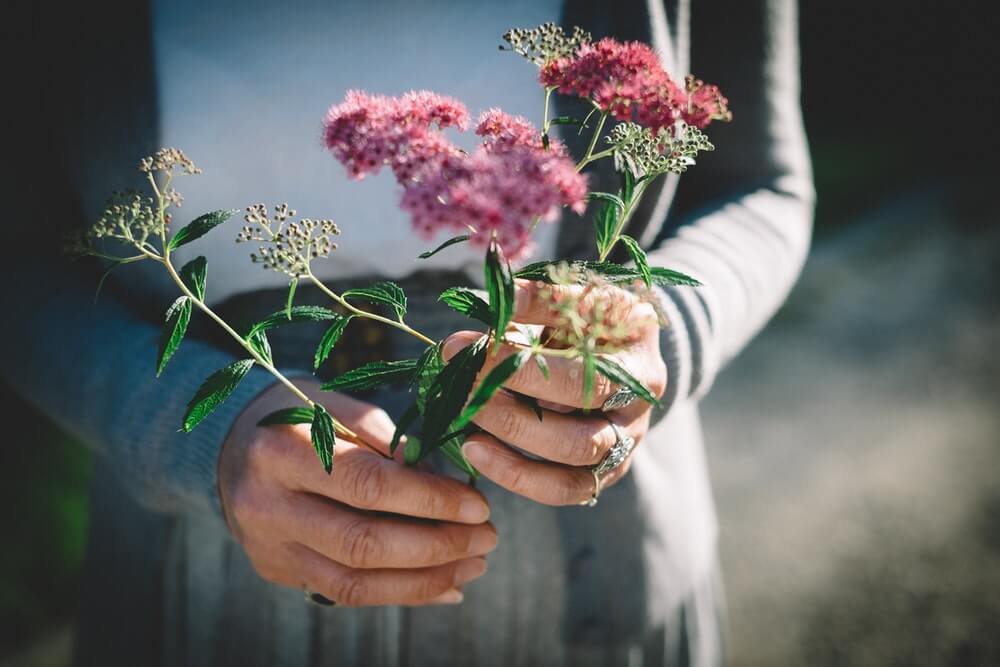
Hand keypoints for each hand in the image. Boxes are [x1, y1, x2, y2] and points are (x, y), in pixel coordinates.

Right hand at [218, 379, 496, 606]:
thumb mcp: (339, 405)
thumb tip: (442, 480)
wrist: (233, 445)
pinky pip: (345, 594)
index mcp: (282, 449)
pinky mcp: (278, 571)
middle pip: (362, 543)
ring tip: (474, 565)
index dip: (429, 499)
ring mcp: (269, 546)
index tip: (477, 503)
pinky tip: (445, 586)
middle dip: (437, 546)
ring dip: (425, 579)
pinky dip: (401, 594)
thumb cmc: (302, 416)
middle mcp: (268, 505)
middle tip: (487, 537)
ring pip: (355, 582)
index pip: (367, 485)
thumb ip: (388, 439)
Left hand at [444, 279, 665, 505]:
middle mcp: (638, 404)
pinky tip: (476, 451)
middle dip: (511, 401)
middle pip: (579, 416)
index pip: (580, 369)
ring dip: (512, 438)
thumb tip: (491, 306)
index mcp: (637, 357)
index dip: (519, 363)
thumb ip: (538, 300)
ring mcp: (625, 442)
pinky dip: (516, 475)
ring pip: (572, 457)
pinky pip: (563, 489)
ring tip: (466, 415)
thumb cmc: (594, 319)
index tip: (463, 345)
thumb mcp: (577, 298)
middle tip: (462, 382)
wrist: (624, 350)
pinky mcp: (604, 471)